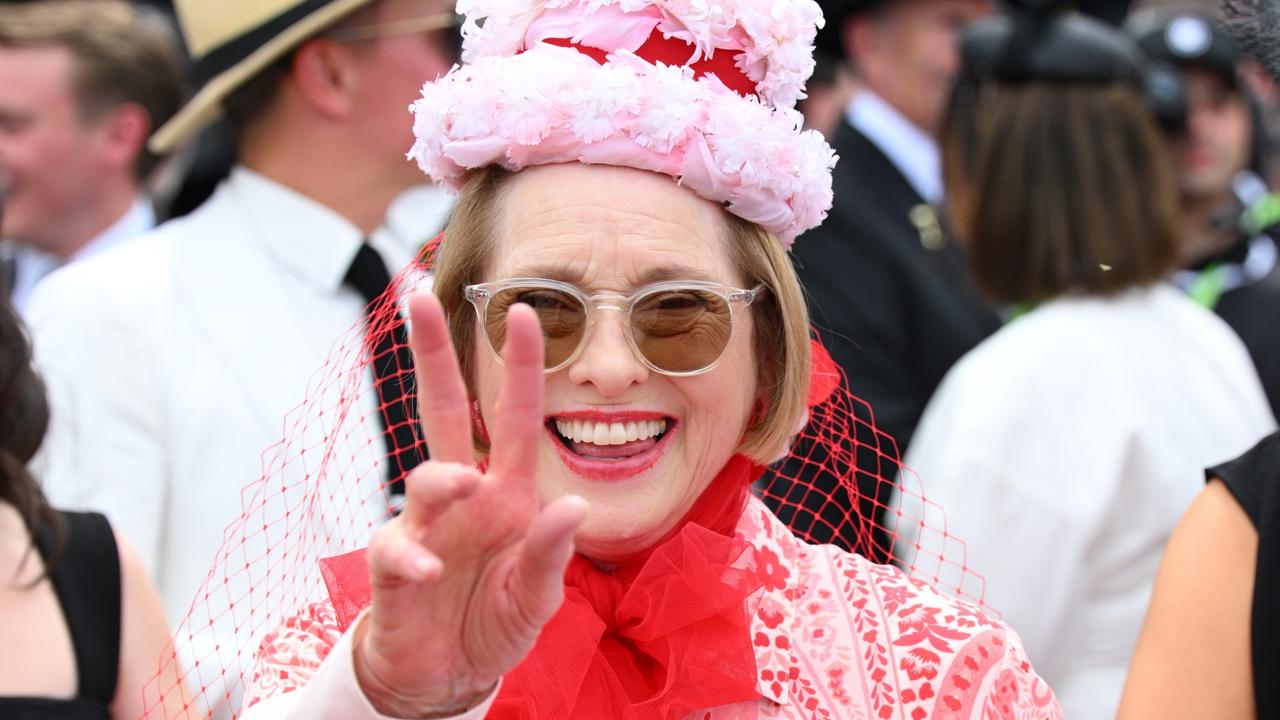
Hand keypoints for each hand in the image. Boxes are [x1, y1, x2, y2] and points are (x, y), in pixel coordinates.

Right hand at [353, 291, 587, 717]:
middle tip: (420, 298)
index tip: (524, 310)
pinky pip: (398, 549)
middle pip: (442, 411)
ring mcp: (426, 526)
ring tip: (460, 486)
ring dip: (442, 477)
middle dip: (432, 355)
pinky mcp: (393, 565)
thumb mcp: (537, 595)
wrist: (446, 678)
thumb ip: (552, 554)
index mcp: (508, 494)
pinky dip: (414, 558)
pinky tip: (430, 574)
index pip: (515, 418)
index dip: (520, 366)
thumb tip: (574, 510)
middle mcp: (464, 497)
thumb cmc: (494, 621)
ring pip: (424, 476)